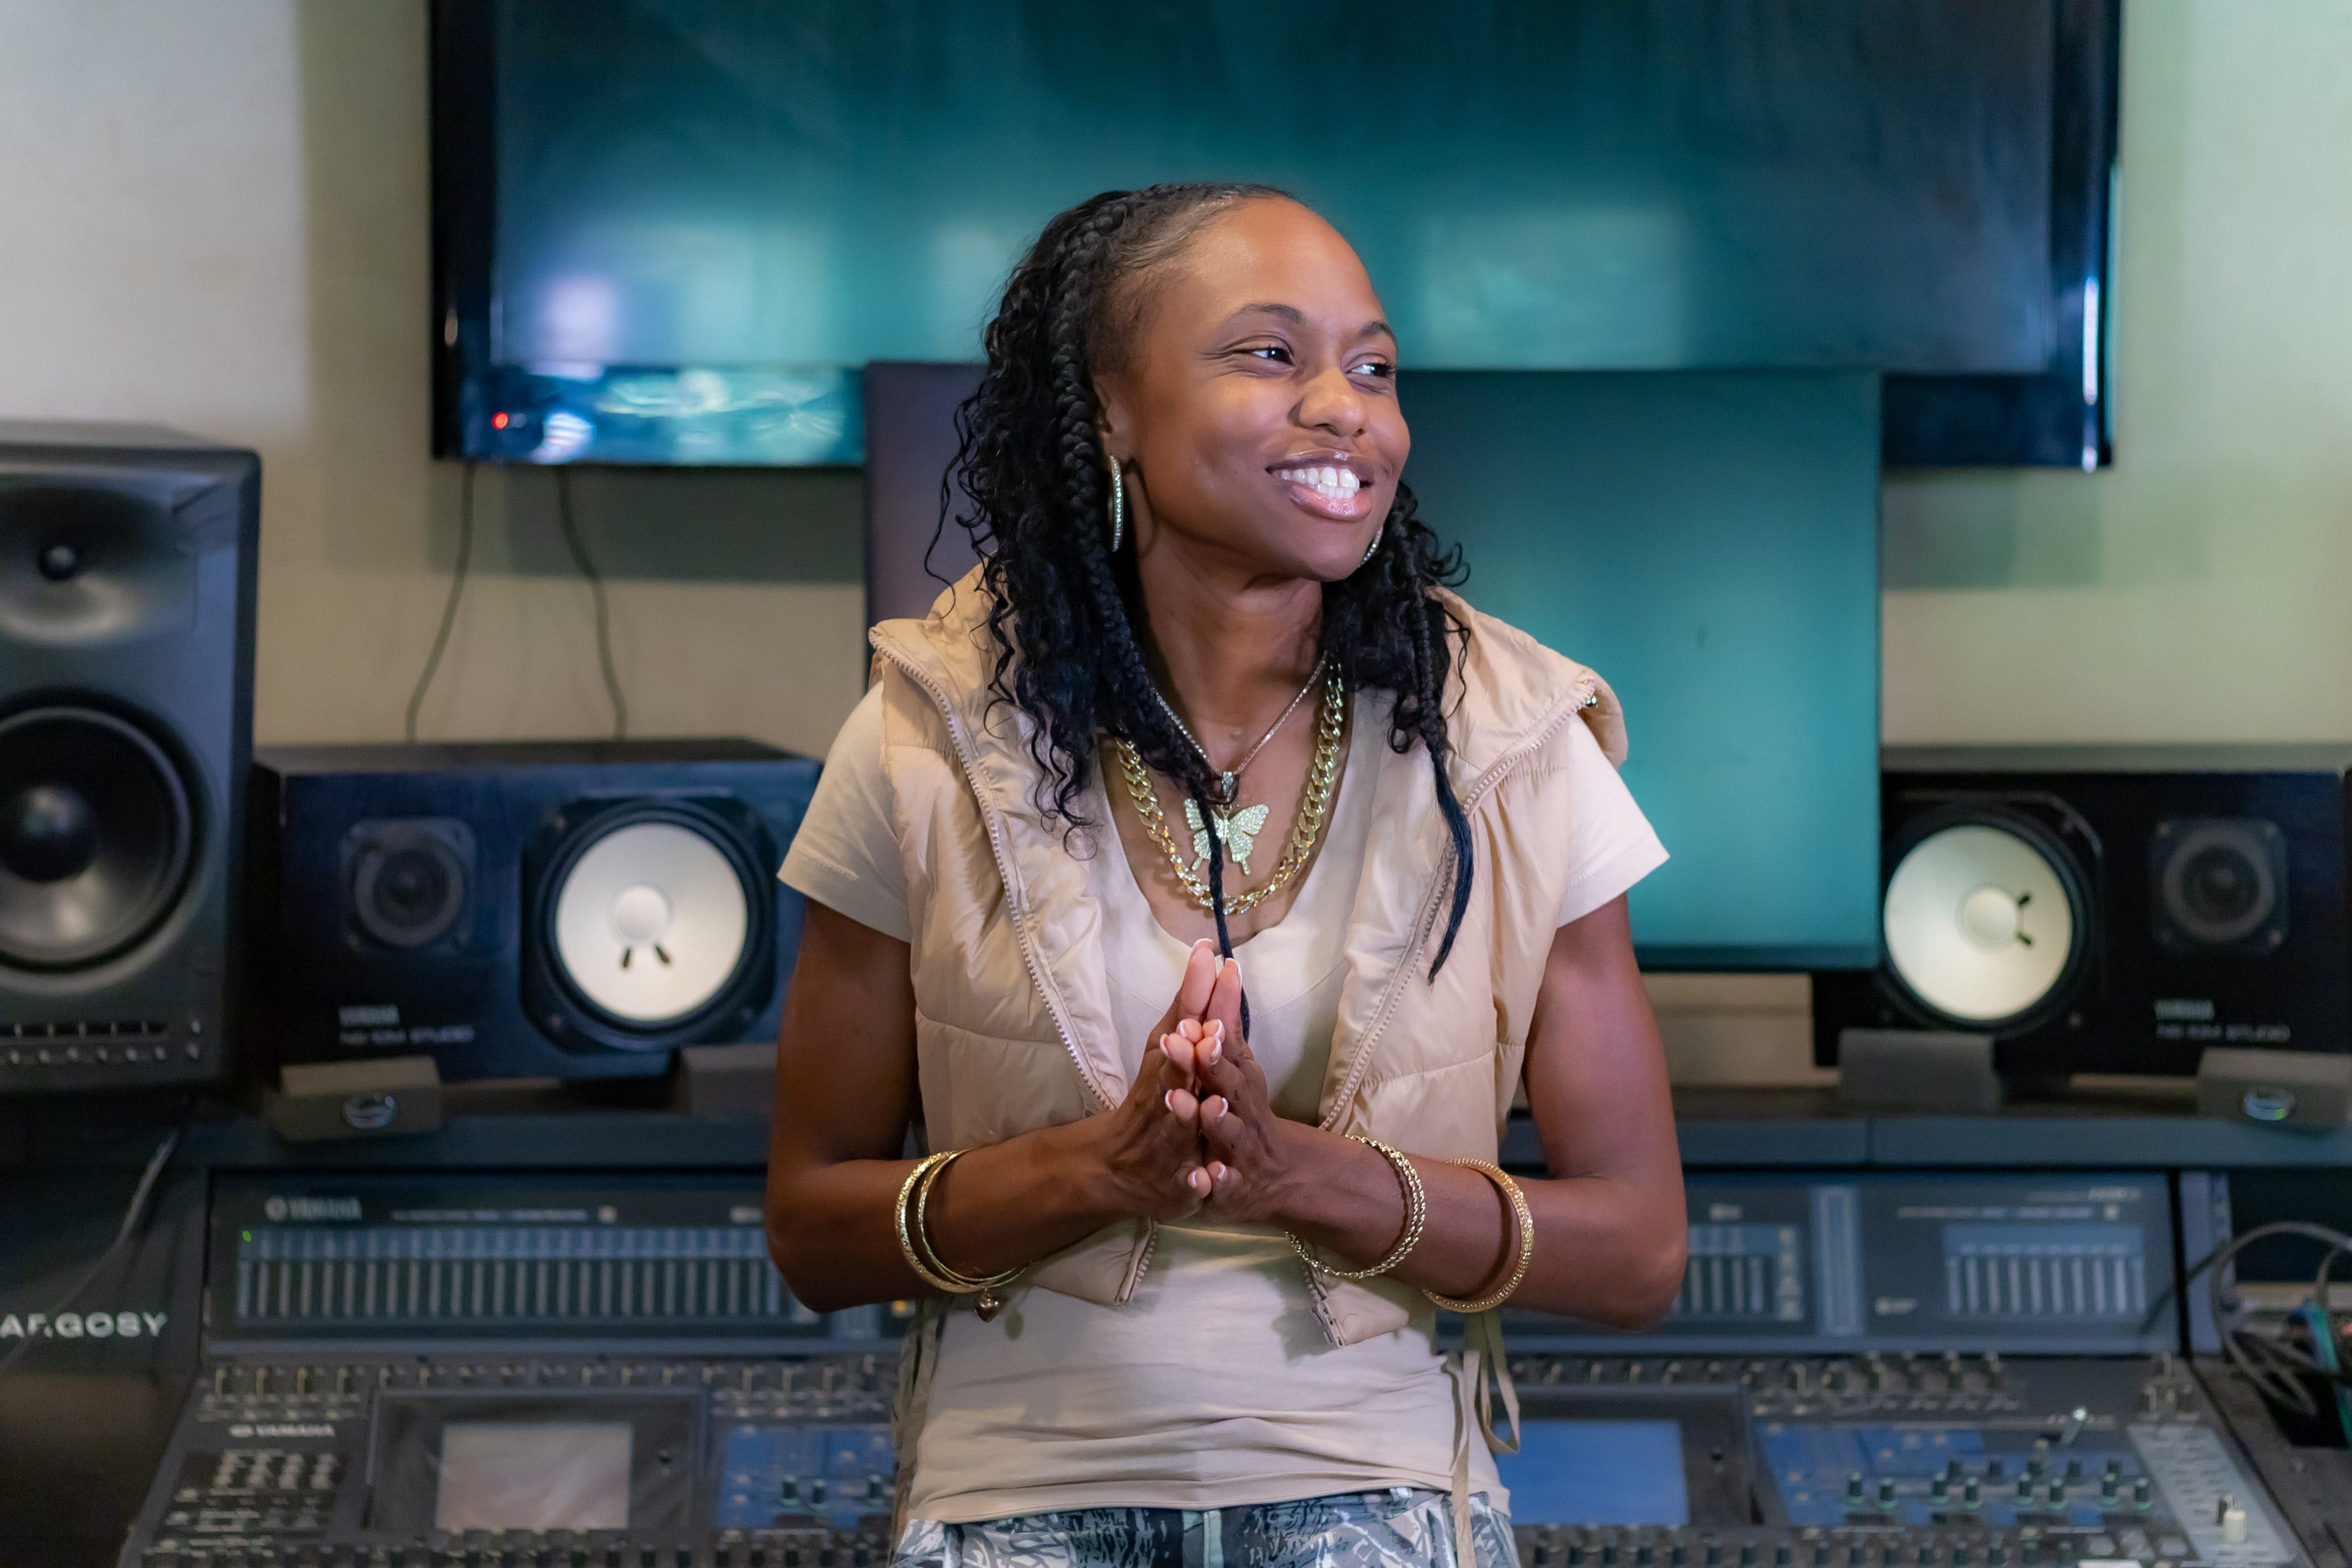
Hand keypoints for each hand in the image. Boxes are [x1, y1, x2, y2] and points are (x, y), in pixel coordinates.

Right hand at [1070, 939, 1218, 1221]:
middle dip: (1187, 1056)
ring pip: (1178, 1127)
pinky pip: (1186, 1183)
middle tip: (1207, 1034)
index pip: (1183, 1027)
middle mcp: (1163, 1098)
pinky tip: (1203, 1181)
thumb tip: (1208, 951)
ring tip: (1204, 1102)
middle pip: (1174, 1074)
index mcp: (1168, 1065)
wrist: (1116, 1165)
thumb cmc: (1153, 1097)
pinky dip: (1194, 1182)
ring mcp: (1167, 1141)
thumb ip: (1190, 1003)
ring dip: (1187, 1115)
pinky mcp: (1176, 1180)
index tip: (1209, 964)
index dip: (1197, 999)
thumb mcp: (1171, 1048)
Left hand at [1185, 957, 1304, 1226]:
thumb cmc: (1247, 1109)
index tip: (1199, 1017)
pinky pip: (1222, 1185)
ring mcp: (1238, 1148)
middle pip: (1231, 1086)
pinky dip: (1212, 1181)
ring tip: (1207, 1107)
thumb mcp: (1238, 1064)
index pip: (1227, 1052)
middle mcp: (1243, 1109)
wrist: (1275, 1174)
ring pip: (1228, 1134)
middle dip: (1214, 1067)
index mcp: (1240, 1079)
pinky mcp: (1230, 1186)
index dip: (1214, 1035)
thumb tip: (1223, 963)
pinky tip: (1202, 1177)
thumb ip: (1226, 1019)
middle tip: (1198, 1046)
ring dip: (1218, 1120)